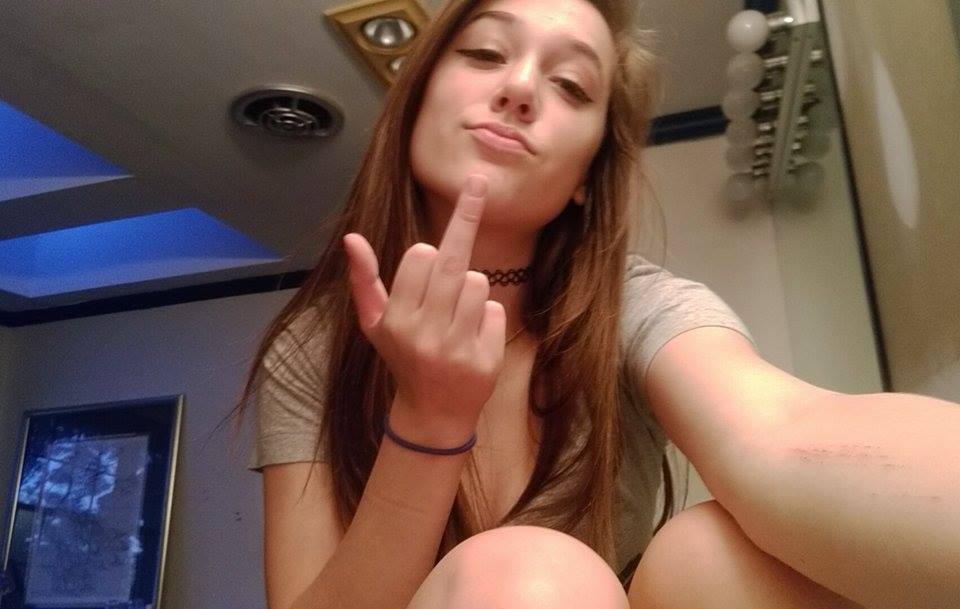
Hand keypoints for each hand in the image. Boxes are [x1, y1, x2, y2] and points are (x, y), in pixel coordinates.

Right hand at [343, 174, 505, 434]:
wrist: (433, 413)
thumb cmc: (403, 357)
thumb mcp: (374, 323)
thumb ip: (364, 280)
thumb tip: (352, 238)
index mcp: (395, 318)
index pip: (422, 255)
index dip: (428, 255)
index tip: (430, 256)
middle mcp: (424, 332)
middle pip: (454, 261)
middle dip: (468, 216)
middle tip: (479, 180)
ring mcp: (456, 348)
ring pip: (479, 282)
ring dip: (472, 290)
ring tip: (457, 315)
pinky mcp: (485, 360)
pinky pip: (496, 310)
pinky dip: (488, 317)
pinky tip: (473, 337)